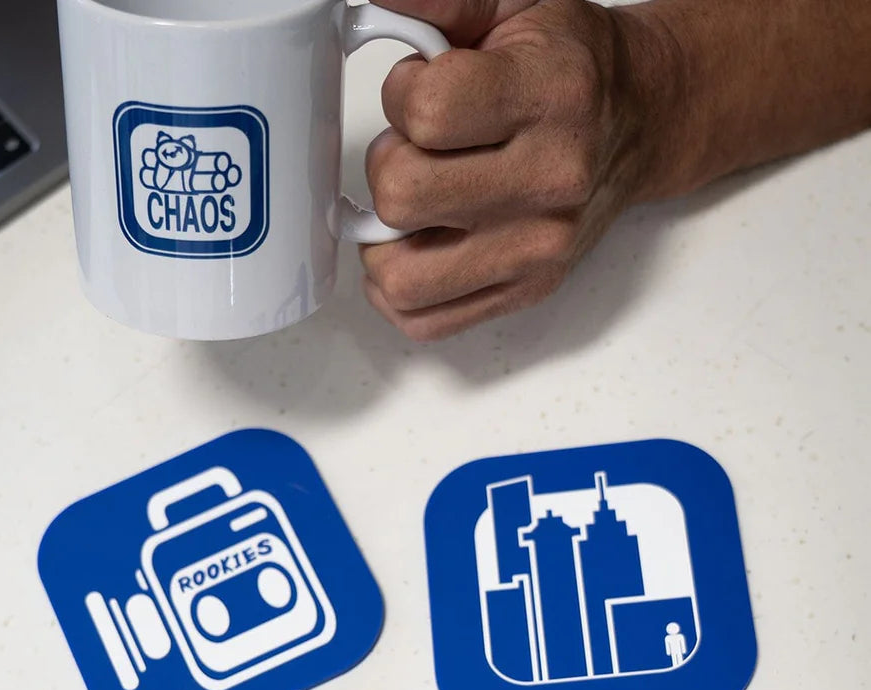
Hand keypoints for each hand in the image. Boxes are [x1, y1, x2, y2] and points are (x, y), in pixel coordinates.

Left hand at [360, 0, 670, 339]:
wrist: (640, 119)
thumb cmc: (569, 67)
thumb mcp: (510, 5)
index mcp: (551, 96)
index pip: (425, 113)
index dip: (403, 94)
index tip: (423, 88)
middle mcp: (551, 181)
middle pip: (402, 196)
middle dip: (391, 163)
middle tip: (421, 148)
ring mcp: (539, 250)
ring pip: (402, 276)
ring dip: (387, 239)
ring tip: (416, 203)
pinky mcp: (526, 292)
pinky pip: (422, 320)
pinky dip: (399, 289)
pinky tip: (416, 246)